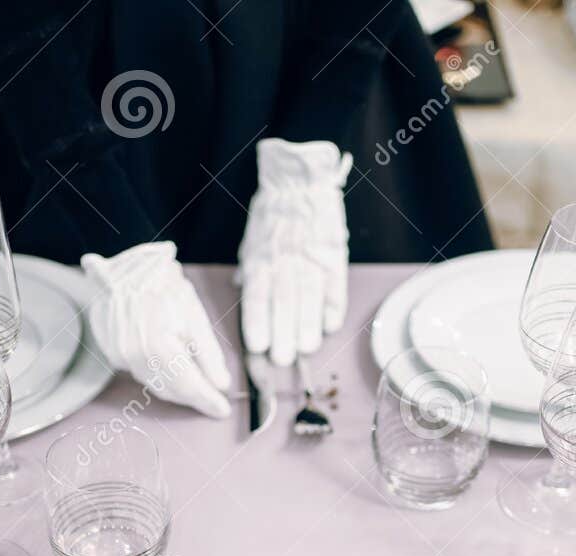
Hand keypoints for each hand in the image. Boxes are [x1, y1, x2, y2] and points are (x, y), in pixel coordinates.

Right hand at [80, 241, 231, 417]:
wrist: (124, 267)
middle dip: (194, 398)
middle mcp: (134, 356)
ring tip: (197, 390)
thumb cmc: (164, 284)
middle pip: (170, 390)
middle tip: (213, 402)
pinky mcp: (111, 353)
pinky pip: (140, 374)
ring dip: (177, 391)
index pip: (189, 385)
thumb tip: (221, 384)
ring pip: (154, 385)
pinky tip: (173, 373)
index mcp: (157, 345)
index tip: (223, 411)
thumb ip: (208, 353)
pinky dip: (159, 378)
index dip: (208, 400)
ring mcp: (119, 356)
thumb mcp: (194, 314)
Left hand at [239, 139, 352, 366]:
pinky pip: (333, 284)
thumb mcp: (251, 237)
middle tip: (284, 358)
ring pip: (309, 297)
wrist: (300, 178)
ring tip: (307, 348)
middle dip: (283, 333)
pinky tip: (330, 326)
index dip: (258, 322)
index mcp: (261, 257)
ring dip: (308, 326)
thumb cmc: (274, 210)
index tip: (258, 346)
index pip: (257, 295)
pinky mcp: (332, 253)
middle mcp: (284, 260)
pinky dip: (332, 306)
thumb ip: (249, 267)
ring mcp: (310, 256)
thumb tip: (242, 289)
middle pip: (283, 302)